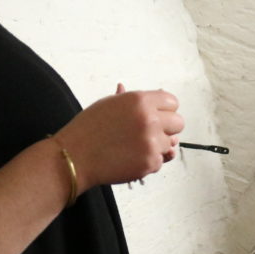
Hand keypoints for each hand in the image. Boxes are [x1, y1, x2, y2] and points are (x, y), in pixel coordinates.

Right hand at [54, 83, 183, 193]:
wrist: (75, 156)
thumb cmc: (88, 129)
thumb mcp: (109, 105)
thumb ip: (133, 100)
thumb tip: (150, 91)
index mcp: (140, 100)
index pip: (172, 102)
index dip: (166, 110)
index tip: (159, 117)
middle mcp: (150, 119)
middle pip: (179, 123)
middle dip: (168, 129)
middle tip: (151, 134)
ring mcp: (152, 142)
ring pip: (169, 144)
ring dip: (156, 147)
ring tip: (133, 147)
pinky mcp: (150, 162)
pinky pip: (160, 161)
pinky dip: (148, 162)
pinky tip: (130, 158)